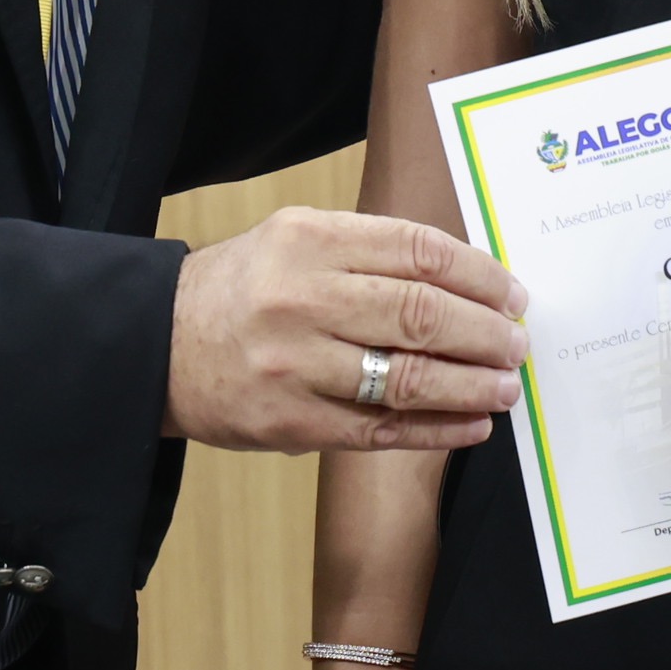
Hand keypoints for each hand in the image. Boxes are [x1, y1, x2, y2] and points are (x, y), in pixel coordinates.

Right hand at [165, 205, 528, 451]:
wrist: (153, 346)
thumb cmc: (241, 288)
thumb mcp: (295, 239)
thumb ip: (371, 251)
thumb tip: (468, 282)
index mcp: (310, 239)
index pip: (420, 251)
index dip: (480, 276)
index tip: (513, 295)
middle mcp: (302, 297)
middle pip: (422, 314)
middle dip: (486, 333)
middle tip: (517, 345)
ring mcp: (296, 363)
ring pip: (408, 377)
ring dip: (470, 386)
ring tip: (504, 388)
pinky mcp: (290, 421)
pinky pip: (380, 428)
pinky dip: (435, 430)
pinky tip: (469, 426)